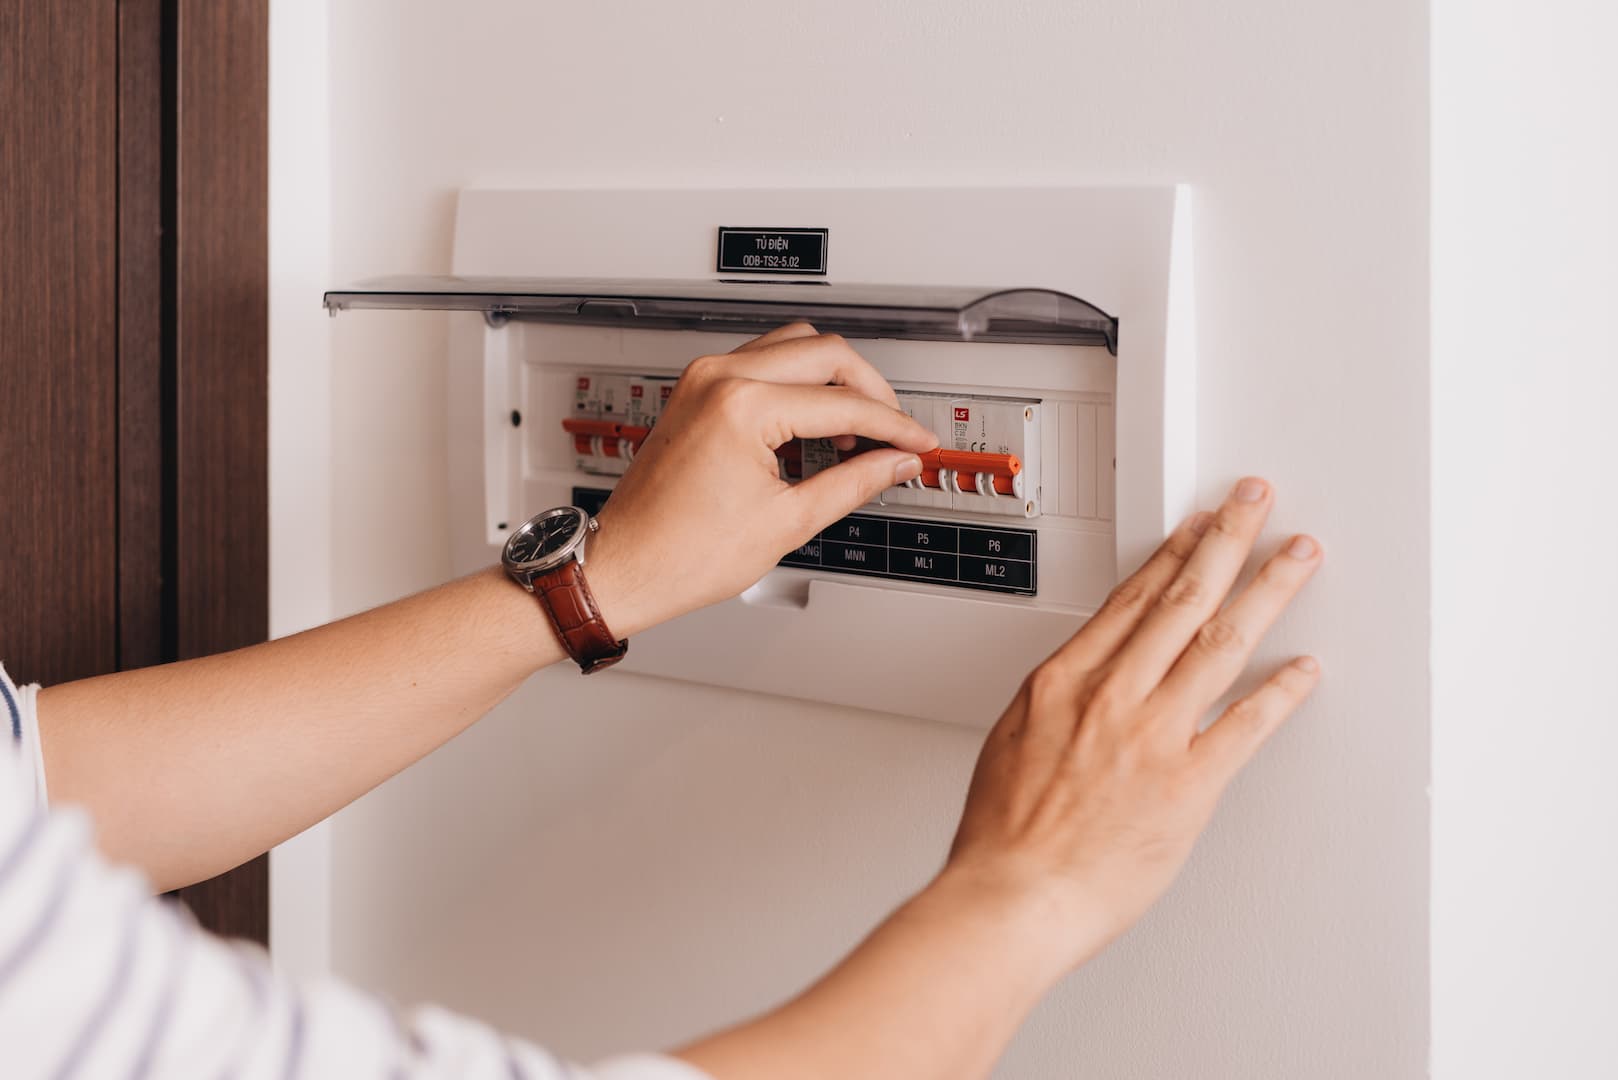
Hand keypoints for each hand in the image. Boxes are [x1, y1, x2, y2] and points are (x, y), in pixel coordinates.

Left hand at [587, 323, 937, 636]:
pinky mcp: (695, 390)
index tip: (915, 442)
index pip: (842, 403)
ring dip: (833, 380)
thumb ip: (853, 483)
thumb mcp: (787, 522)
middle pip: (824, 352)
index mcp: (742, 406)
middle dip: (870, 391)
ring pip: (793, 346)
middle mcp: (719, 377)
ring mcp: (703, 379)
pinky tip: (813, 426)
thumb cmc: (681, 553)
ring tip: (853, 432)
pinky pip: (762, 363)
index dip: (892, 426)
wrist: (624, 566)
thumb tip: (893, 463)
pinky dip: (797, 385)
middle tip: (892, 433)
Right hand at [941, 477, 1323, 974]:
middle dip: (1225, 541)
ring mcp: (1153, 736)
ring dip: (1266, 590)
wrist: (1013, 895)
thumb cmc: (1004, 834)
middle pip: (1181, 599)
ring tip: (1297, 557)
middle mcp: (1112, 697)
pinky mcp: (1189, 785)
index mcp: (1063, 681)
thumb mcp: (1012, 741)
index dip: (1173, 554)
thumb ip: (1056, 704)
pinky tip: (1305, 667)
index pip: (1131, 598)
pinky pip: (1247, 725)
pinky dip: (1281, 692)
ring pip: (1220, 642)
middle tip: (1255, 503)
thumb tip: (1079, 687)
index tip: (1197, 527)